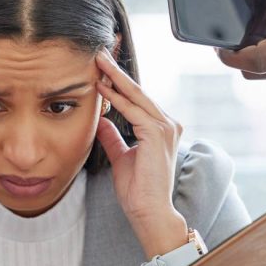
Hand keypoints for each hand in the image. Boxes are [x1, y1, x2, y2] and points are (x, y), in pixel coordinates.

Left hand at [94, 50, 187, 253]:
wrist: (149, 211)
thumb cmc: (138, 190)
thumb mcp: (121, 157)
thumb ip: (113, 137)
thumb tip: (101, 120)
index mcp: (160, 129)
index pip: (136, 100)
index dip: (119, 83)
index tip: (101, 70)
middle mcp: (167, 124)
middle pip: (137, 91)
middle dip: (116, 72)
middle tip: (99, 54)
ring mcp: (165, 128)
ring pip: (136, 95)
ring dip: (115, 78)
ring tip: (98, 62)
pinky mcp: (157, 133)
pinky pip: (132, 110)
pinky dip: (116, 98)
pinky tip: (101, 88)